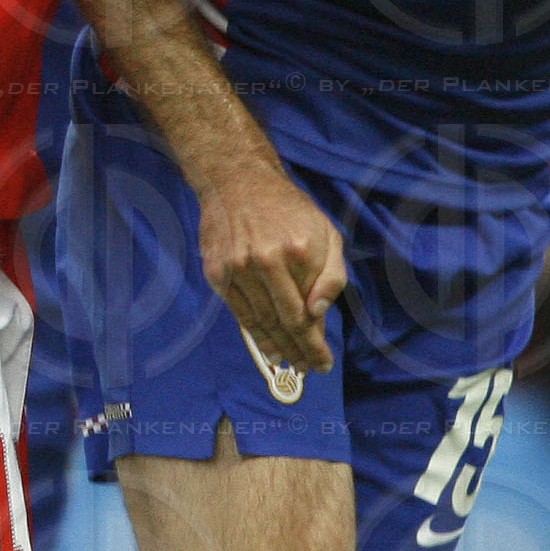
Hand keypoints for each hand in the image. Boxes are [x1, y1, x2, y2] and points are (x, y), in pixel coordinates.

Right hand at [195, 159, 346, 373]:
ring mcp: (239, 268)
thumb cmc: (290, 209)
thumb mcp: (327, 232)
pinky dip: (253, 334)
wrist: (239, 180)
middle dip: (298, 352)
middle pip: (284, 323)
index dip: (316, 344)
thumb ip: (331, 275)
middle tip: (306, 370)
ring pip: (261, 322)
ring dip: (276, 348)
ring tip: (289, 364)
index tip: (323, 364)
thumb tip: (317, 314)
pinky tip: (266, 347)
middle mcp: (268, 262)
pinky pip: (239, 312)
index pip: (308, 314)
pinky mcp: (218, 272)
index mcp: (301, 252)